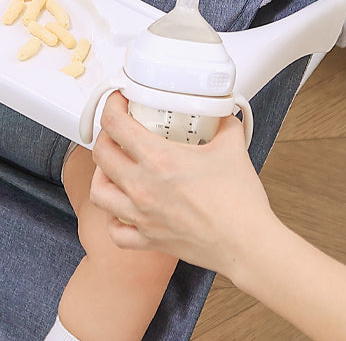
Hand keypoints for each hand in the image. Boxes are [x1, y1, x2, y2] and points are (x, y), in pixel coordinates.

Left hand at [89, 93, 272, 274]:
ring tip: (114, 167)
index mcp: (159, 160)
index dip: (112, 106)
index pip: (116, 125)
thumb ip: (222, 123)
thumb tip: (219, 113)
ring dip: (101, 174)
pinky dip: (113, 218)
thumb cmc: (240, 202)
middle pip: (100, 154)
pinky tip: (123, 208)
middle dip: (105, 135)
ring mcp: (142, 216)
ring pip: (98, 192)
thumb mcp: (232, 146)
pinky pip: (116, 231)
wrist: (247, 244)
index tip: (119, 102)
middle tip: (118, 130)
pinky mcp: (149, 239)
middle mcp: (143, 187)